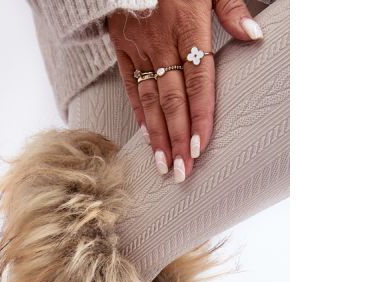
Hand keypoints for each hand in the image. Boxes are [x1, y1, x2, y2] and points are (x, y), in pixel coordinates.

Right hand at [108, 0, 263, 181]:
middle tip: (182, 171)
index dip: (199, 116)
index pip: (197, 81)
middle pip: (172, 100)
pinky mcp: (122, 48)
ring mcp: (139, 47)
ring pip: (149, 100)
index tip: (200, 146)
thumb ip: (232, 8)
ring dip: (158, 136)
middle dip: (178, 139)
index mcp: (187, 25)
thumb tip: (254, 37)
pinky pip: (131, 86)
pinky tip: (147, 137)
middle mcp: (161, 42)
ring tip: (164, 165)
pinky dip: (139, 113)